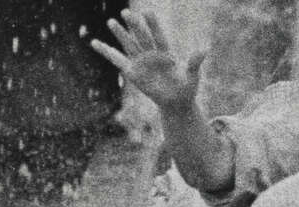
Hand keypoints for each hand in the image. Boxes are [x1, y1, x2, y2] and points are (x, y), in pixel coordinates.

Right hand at [89, 9, 204, 109]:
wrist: (176, 102)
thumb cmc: (186, 88)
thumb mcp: (192, 77)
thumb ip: (195, 63)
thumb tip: (204, 49)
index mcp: (166, 53)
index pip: (158, 36)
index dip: (153, 25)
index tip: (147, 12)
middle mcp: (152, 54)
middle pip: (141, 37)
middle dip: (134, 26)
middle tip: (126, 12)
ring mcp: (140, 62)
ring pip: (129, 45)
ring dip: (120, 34)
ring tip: (112, 21)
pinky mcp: (132, 71)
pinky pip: (116, 59)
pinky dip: (105, 51)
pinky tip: (94, 43)